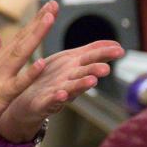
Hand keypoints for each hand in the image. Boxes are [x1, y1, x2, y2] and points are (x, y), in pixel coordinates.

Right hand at [0, 1, 60, 146]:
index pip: (16, 39)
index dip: (32, 24)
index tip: (46, 9)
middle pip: (20, 40)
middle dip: (38, 22)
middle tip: (53, 4)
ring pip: (20, 54)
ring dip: (35, 36)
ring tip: (49, 19)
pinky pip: (17, 84)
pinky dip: (29, 73)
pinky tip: (41, 62)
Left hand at [0, 39, 124, 141]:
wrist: (27, 100)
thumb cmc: (52, 78)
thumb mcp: (71, 60)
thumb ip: (91, 52)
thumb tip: (114, 43)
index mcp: (74, 67)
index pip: (91, 58)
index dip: (105, 54)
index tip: (120, 50)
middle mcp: (70, 80)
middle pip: (84, 74)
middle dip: (95, 71)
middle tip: (107, 68)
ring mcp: (58, 92)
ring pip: (72, 88)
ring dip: (82, 85)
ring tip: (92, 81)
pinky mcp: (44, 103)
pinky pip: (51, 101)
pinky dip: (57, 98)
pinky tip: (61, 93)